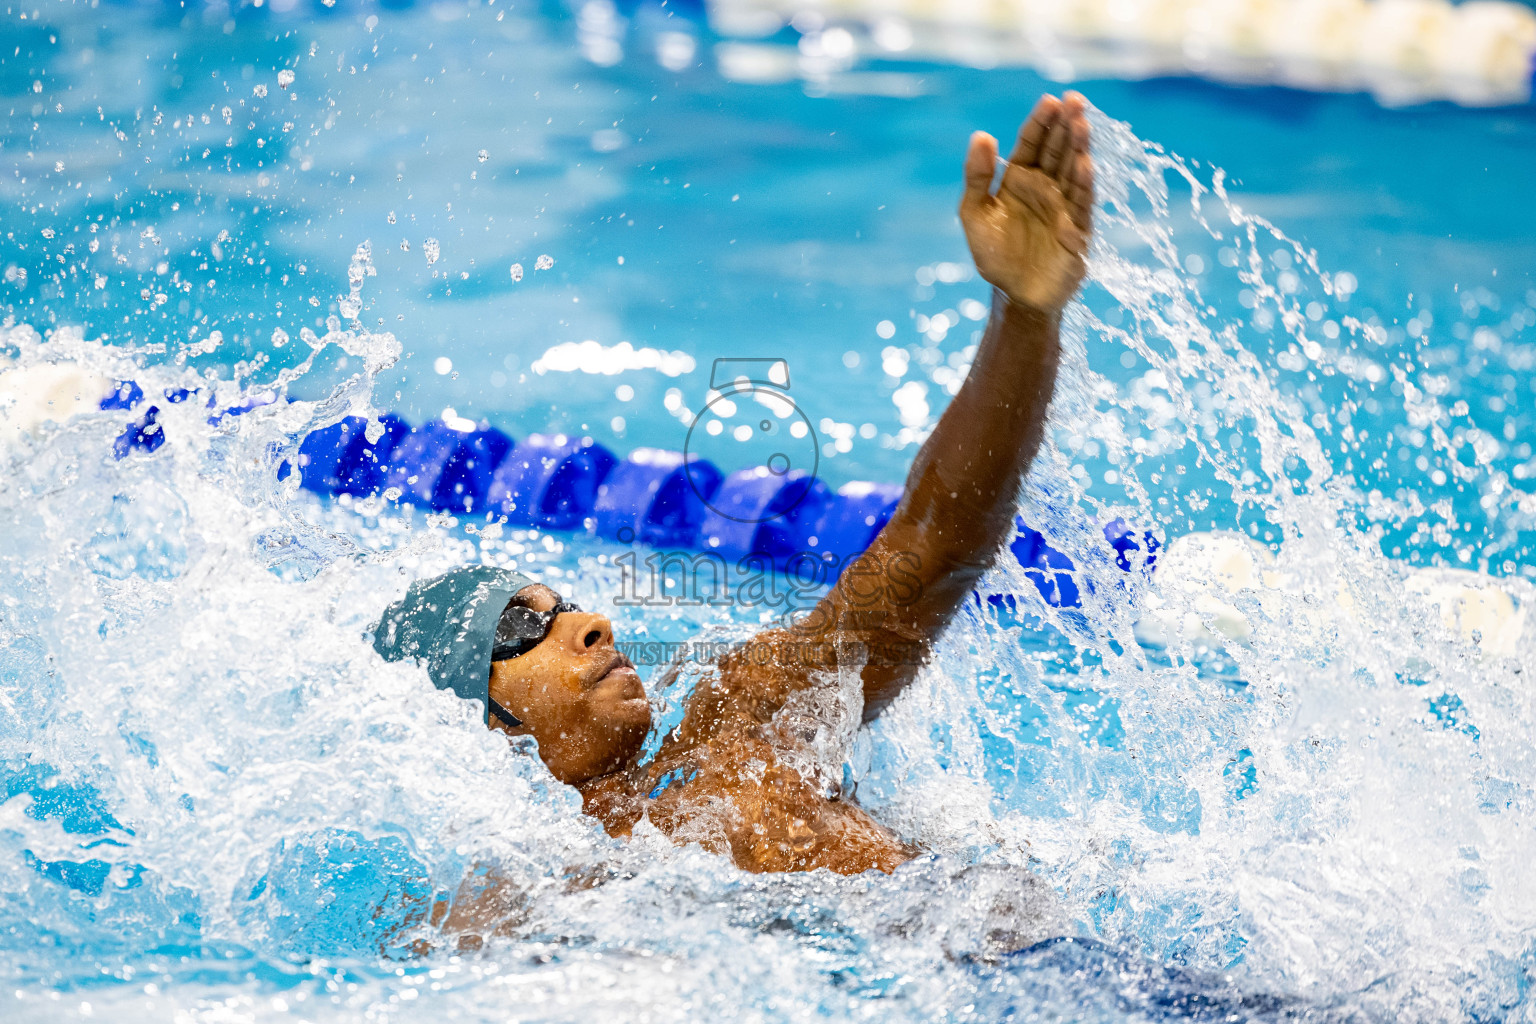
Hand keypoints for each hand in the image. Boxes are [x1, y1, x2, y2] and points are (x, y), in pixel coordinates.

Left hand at [959, 92, 1093, 316]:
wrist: (1015, 295)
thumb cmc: (995, 255)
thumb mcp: (975, 214)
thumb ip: (976, 177)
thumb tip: (981, 135)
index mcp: (1020, 179)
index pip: (1032, 144)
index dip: (1040, 122)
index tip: (1050, 100)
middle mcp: (1046, 187)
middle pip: (1058, 150)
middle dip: (1066, 125)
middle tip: (1075, 100)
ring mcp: (1064, 206)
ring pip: (1073, 170)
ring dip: (1079, 147)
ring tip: (1082, 123)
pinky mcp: (1078, 229)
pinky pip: (1081, 203)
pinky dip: (1082, 184)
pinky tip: (1084, 164)